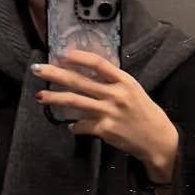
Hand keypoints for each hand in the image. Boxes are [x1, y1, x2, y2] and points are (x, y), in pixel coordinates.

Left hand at [33, 49, 180, 181]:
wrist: (157, 139)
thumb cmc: (145, 113)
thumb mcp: (133, 91)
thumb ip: (113, 82)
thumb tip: (87, 75)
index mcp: (124, 81)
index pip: (98, 63)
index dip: (79, 57)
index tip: (63, 54)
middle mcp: (115, 94)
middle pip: (79, 81)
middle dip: (56, 74)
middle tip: (38, 70)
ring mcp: (109, 112)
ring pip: (75, 102)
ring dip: (54, 99)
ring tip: (40, 96)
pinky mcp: (104, 130)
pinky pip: (82, 126)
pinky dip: (74, 126)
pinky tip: (71, 127)